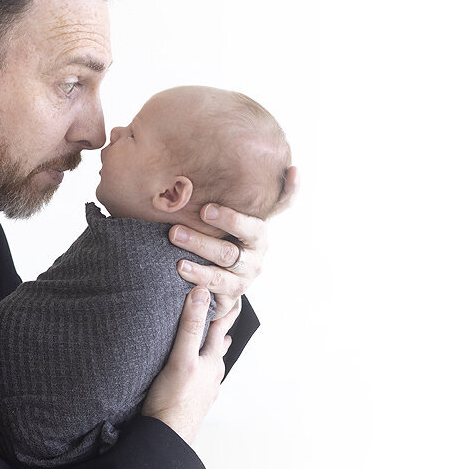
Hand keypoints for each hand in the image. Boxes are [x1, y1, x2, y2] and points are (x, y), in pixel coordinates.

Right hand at [141, 286, 239, 444]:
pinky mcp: (192, 401)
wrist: (167, 438)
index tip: (231, 299)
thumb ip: (191, 327)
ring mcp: (204, 390)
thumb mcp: (182, 358)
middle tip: (223, 318)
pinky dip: (198, 370)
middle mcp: (211, 375)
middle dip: (219, 332)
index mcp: (211, 362)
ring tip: (212, 344)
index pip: (219, 329)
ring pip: (209, 365)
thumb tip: (201, 294)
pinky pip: (199, 379)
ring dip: (209, 352)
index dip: (223, 312)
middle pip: (217, 347)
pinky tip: (194, 375)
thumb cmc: (173, 401)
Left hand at [169, 166, 297, 315]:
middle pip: (228, 253)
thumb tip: (295, 169)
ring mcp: (242, 282)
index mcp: (258, 235)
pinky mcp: (229, 300)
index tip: (205, 210)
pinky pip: (216, 299)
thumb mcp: (246, 213)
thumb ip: (272, 194)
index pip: (249, 227)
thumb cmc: (234, 233)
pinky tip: (186, 288)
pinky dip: (201, 292)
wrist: (231, 271)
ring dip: (198, 271)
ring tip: (178, 265)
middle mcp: (253, 259)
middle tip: (174, 232)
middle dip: (201, 242)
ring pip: (220, 277)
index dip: (231, 220)